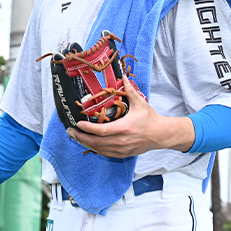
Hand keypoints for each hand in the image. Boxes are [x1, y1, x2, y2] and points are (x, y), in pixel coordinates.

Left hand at [70, 78, 192, 156]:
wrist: (160, 135)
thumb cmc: (150, 119)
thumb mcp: (140, 103)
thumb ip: (129, 90)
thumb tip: (123, 77)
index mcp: (124, 128)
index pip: (101, 131)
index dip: (87, 129)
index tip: (78, 124)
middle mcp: (121, 141)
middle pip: (96, 142)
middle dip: (81, 137)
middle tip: (70, 131)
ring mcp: (121, 149)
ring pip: (99, 149)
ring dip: (86, 144)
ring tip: (76, 137)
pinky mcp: (123, 154)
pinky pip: (105, 153)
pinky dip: (95, 149)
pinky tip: (89, 143)